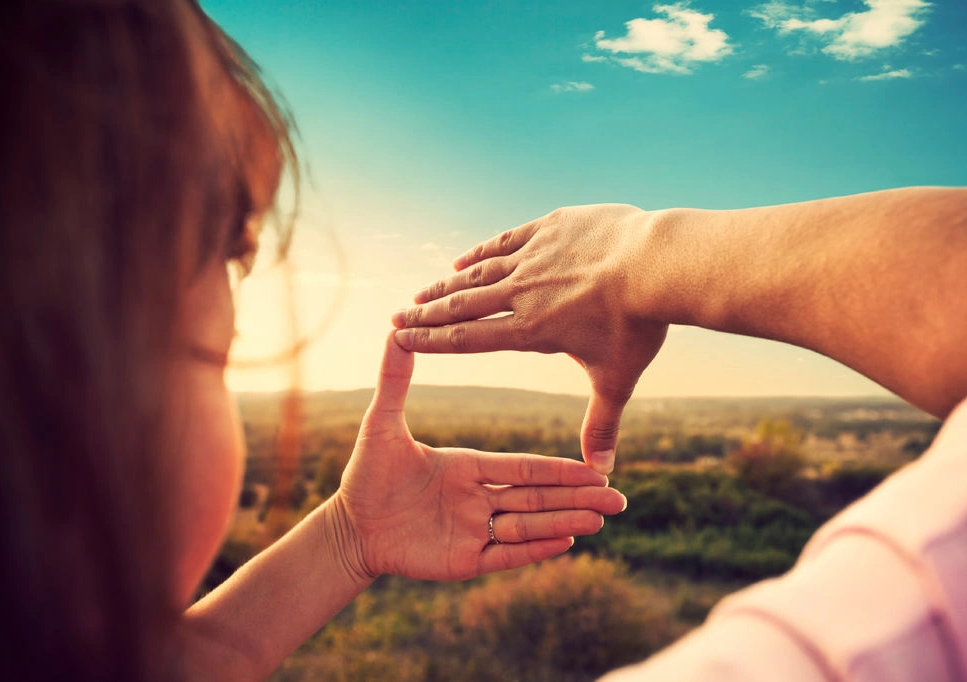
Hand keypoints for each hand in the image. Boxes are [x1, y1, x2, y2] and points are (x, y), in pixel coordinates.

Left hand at [336, 331, 626, 580]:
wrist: (348, 527)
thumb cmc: (365, 475)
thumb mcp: (382, 424)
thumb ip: (395, 381)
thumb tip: (395, 332)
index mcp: (469, 468)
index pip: (523, 468)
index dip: (559, 469)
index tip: (593, 467)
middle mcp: (479, 499)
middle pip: (538, 497)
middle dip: (578, 498)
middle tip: (618, 499)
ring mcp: (474, 531)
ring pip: (529, 526)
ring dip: (565, 522)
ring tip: (602, 520)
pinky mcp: (464, 561)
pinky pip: (506, 555)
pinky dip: (536, 549)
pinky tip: (567, 542)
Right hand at [391, 204, 667, 473]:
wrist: (657, 263)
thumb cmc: (637, 325)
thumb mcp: (617, 378)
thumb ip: (603, 422)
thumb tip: (603, 472)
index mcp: (531, 330)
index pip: (468, 339)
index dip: (430, 341)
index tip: (400, 340)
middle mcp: (523, 292)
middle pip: (462, 305)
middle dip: (427, 313)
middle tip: (398, 316)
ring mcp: (535, 257)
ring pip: (479, 272)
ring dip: (447, 283)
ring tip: (423, 292)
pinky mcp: (550, 228)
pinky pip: (506, 241)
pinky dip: (481, 252)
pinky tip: (462, 258)